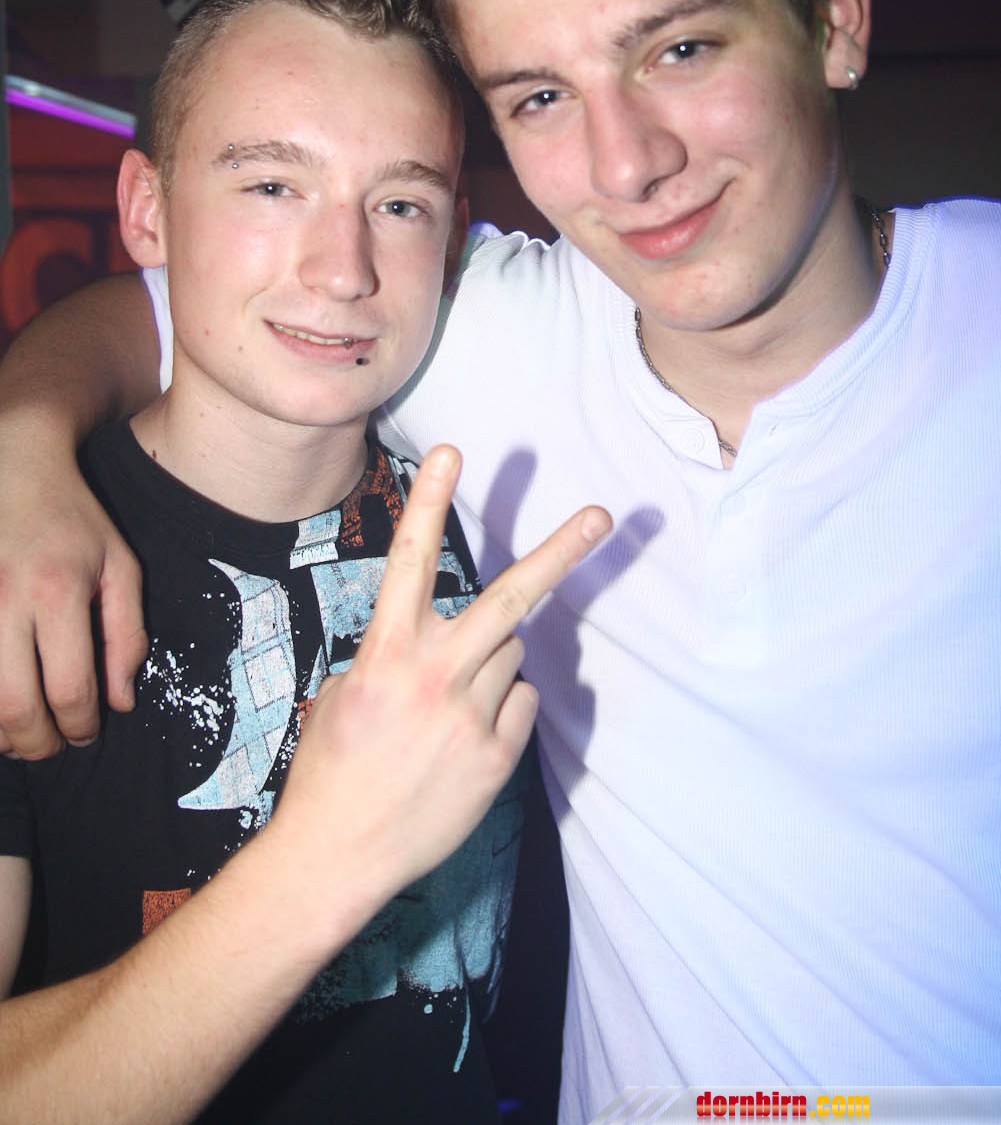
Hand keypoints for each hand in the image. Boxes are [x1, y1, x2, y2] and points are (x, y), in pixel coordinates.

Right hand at [0, 432, 147, 758]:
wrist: (13, 466)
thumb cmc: (73, 520)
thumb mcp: (119, 567)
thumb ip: (127, 636)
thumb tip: (120, 702)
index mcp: (58, 591)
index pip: (69, 688)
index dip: (81, 726)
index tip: (88, 732)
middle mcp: (5, 600)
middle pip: (15, 705)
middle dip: (37, 743)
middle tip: (51, 747)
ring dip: (0, 733)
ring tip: (20, 736)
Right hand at [270, 444, 610, 923]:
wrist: (337, 855)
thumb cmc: (331, 767)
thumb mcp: (346, 692)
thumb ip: (397, 653)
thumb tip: (445, 637)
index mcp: (386, 652)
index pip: (411, 559)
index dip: (430, 500)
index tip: (451, 451)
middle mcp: (435, 675)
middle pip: (510, 598)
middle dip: (560, 552)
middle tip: (601, 514)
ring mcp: (471, 716)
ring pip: (511, 655)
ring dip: (488, 663)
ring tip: (442, 709)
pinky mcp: (497, 757)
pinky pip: (519, 703)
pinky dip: (501, 706)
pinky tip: (461, 738)